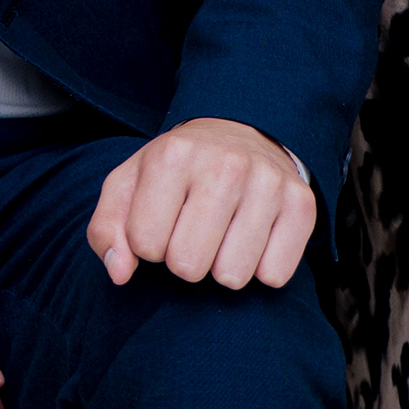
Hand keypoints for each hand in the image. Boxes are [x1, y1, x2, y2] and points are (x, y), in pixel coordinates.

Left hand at [84, 119, 316, 291]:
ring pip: (232, 276)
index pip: (145, 245)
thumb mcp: (129, 185)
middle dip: (183, 260)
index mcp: (172, 156)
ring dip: (221, 267)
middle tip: (192, 233)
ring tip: (221, 235)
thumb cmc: (175, 171)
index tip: (161, 222)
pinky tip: (253, 239)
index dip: (148, 244)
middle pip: (188, 266)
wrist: (241, 133)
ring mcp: (267, 183)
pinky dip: (260, 269)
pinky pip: (274, 276)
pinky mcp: (301, 204)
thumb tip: (120, 273)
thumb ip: (107, 228)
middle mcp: (223, 164)